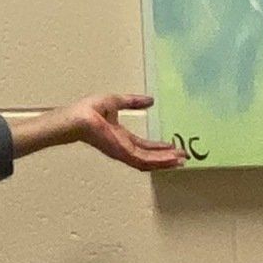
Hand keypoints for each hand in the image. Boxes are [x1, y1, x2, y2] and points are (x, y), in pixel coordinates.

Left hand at [63, 91, 185, 171]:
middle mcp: (124, 147)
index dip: (159, 147)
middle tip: (184, 158)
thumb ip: (133, 102)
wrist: (78, 118)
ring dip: (166, 162)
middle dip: (167, 158)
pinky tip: (171, 160)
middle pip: (150, 156)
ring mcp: (124, 153)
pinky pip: (145, 161)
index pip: (144, 146)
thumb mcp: (116, 102)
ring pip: (150, 162)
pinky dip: (159, 161)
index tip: (173, 147)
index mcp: (121, 137)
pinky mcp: (124, 154)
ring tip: (182, 161)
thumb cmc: (89, 110)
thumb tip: (150, 100)